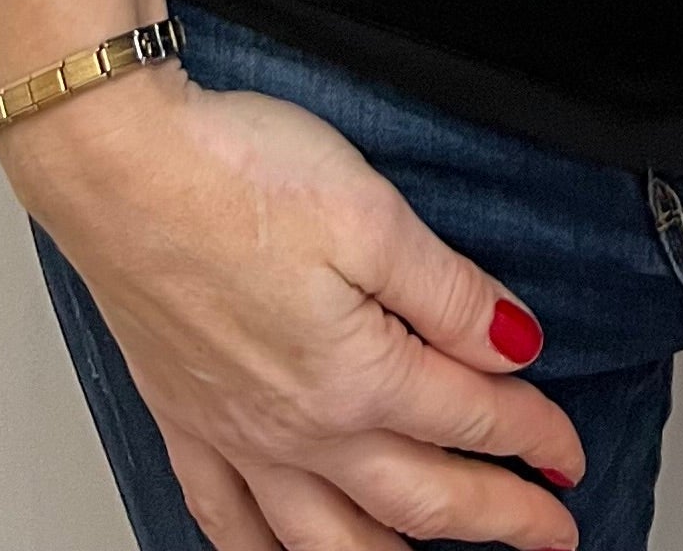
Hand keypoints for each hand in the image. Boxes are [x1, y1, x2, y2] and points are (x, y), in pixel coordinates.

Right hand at [0, 63, 585, 548]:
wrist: (114, 168)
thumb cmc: (234, 174)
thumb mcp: (373, 213)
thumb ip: (447, 292)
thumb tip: (514, 343)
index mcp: (356, 375)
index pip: (470, 419)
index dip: (533, 435)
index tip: (568, 449)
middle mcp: (298, 427)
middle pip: (419, 499)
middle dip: (497, 520)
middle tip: (551, 528)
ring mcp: (235, 434)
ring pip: (328, 540)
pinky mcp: (183, 420)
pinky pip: (228, 524)